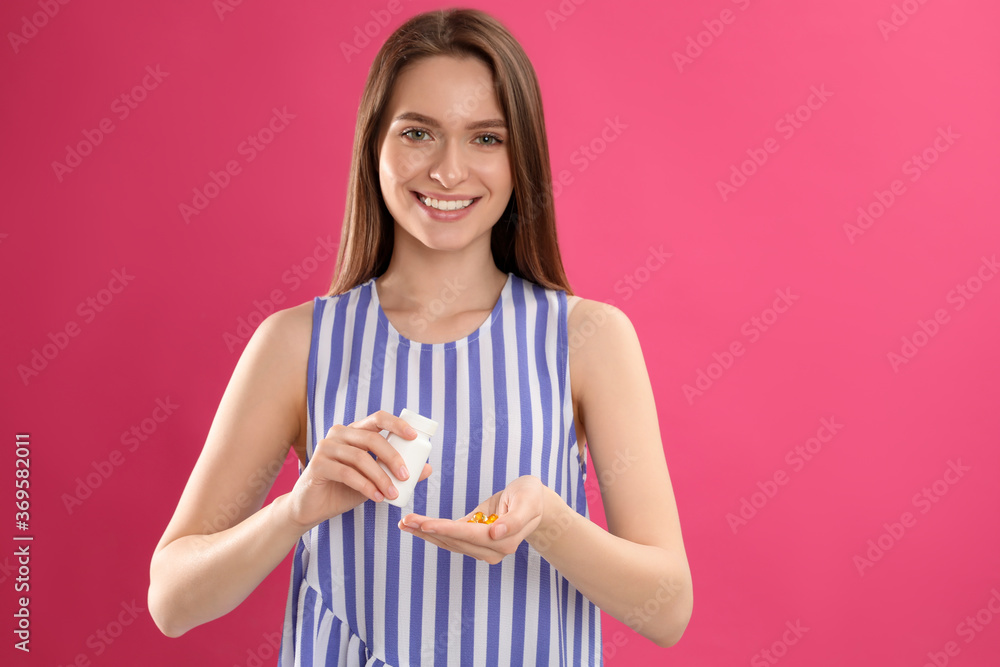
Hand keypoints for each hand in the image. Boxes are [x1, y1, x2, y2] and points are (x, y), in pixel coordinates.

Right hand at [285, 410, 432, 529]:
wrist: (312, 508)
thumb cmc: (345, 490)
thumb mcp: (375, 481)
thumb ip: (397, 473)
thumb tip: (429, 468)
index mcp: (354, 431)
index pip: (378, 418)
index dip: (397, 424)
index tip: (414, 437)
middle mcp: (339, 434)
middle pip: (372, 438)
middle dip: (393, 457)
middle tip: (406, 476)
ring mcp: (326, 447)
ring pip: (360, 457)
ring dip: (380, 477)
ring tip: (393, 494)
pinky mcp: (316, 464)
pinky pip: (346, 473)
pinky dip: (365, 486)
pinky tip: (376, 498)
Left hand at [398, 474, 546, 564]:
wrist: (535, 504)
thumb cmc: (531, 498)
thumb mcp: (527, 503)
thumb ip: (514, 521)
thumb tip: (496, 534)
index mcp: (504, 540)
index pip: (469, 534)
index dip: (446, 530)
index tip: (426, 524)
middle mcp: (491, 550)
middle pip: (454, 540)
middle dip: (428, 531)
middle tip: (406, 520)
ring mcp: (482, 549)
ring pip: (448, 542)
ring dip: (425, 533)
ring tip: (405, 523)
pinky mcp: (475, 542)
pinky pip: (451, 538)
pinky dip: (432, 532)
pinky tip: (416, 526)